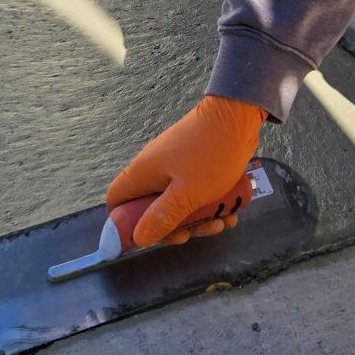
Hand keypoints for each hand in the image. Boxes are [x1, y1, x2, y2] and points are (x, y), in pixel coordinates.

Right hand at [106, 95, 265, 248]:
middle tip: (195, 233)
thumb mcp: (188, 194)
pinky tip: (231, 210)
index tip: (150, 236)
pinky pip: (194, 191)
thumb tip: (139, 238)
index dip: (125, 223)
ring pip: (176, 202)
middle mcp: (153, 169)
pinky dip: (208, 203)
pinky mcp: (192, 163)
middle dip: (174, 226)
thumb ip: (162, 217)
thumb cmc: (211, 155)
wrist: (238, 116)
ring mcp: (173, 165)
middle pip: (150, 208)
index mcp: (142, 174)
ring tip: (223, 221)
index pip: (116, 201)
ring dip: (197, 217)